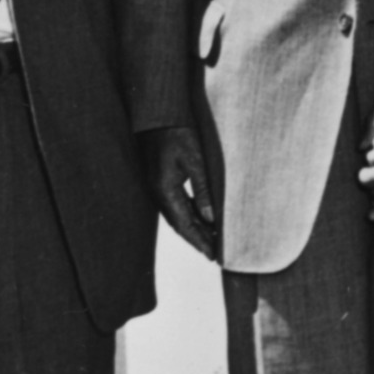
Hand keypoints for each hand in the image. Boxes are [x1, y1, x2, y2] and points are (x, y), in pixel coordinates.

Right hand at [141, 126, 218, 259]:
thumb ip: (202, 190)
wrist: (158, 117)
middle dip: (198, 240)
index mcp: (165, 191)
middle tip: (215, 254)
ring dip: (194, 230)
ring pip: (178, 217)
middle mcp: (159, 194)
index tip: (212, 256)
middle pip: (180, 225)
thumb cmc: (178, 135)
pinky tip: (202, 219)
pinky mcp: (162, 182)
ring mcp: (158, 189)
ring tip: (212, 241)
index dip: (199, 242)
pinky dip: (190, 216)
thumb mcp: (194, 161)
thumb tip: (210, 217)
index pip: (184, 225)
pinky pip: (177, 206)